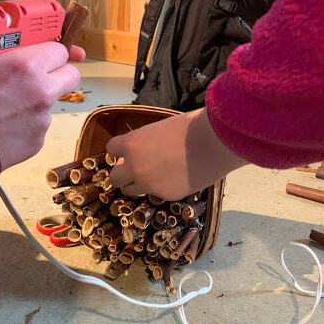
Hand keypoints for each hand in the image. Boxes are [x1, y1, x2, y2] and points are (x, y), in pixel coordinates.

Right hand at [0, 41, 83, 169]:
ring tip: (6, 104)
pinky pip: (38, 127)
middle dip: (58, 73)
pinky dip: (26, 124)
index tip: (45, 53)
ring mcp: (42, 119)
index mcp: (28, 66)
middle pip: (71, 76)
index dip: (50, 51)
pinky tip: (3, 123)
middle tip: (39, 75)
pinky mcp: (37, 142)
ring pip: (51, 103)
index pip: (60, 50)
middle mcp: (42, 92)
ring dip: (37, 101)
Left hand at [107, 108, 246, 200]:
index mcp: (131, 144)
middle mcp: (135, 167)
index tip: (127, 151)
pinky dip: (161, 187)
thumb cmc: (189, 128)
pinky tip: (175, 177)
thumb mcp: (158, 129)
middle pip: (114, 178)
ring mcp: (149, 184)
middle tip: (134, 169)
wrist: (212, 143)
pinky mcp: (165, 195)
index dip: (119, 151)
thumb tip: (137, 153)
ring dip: (137, 183)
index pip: (111, 150)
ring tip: (154, 175)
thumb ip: (143, 143)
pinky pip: (155, 194)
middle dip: (122, 173)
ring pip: (131, 190)